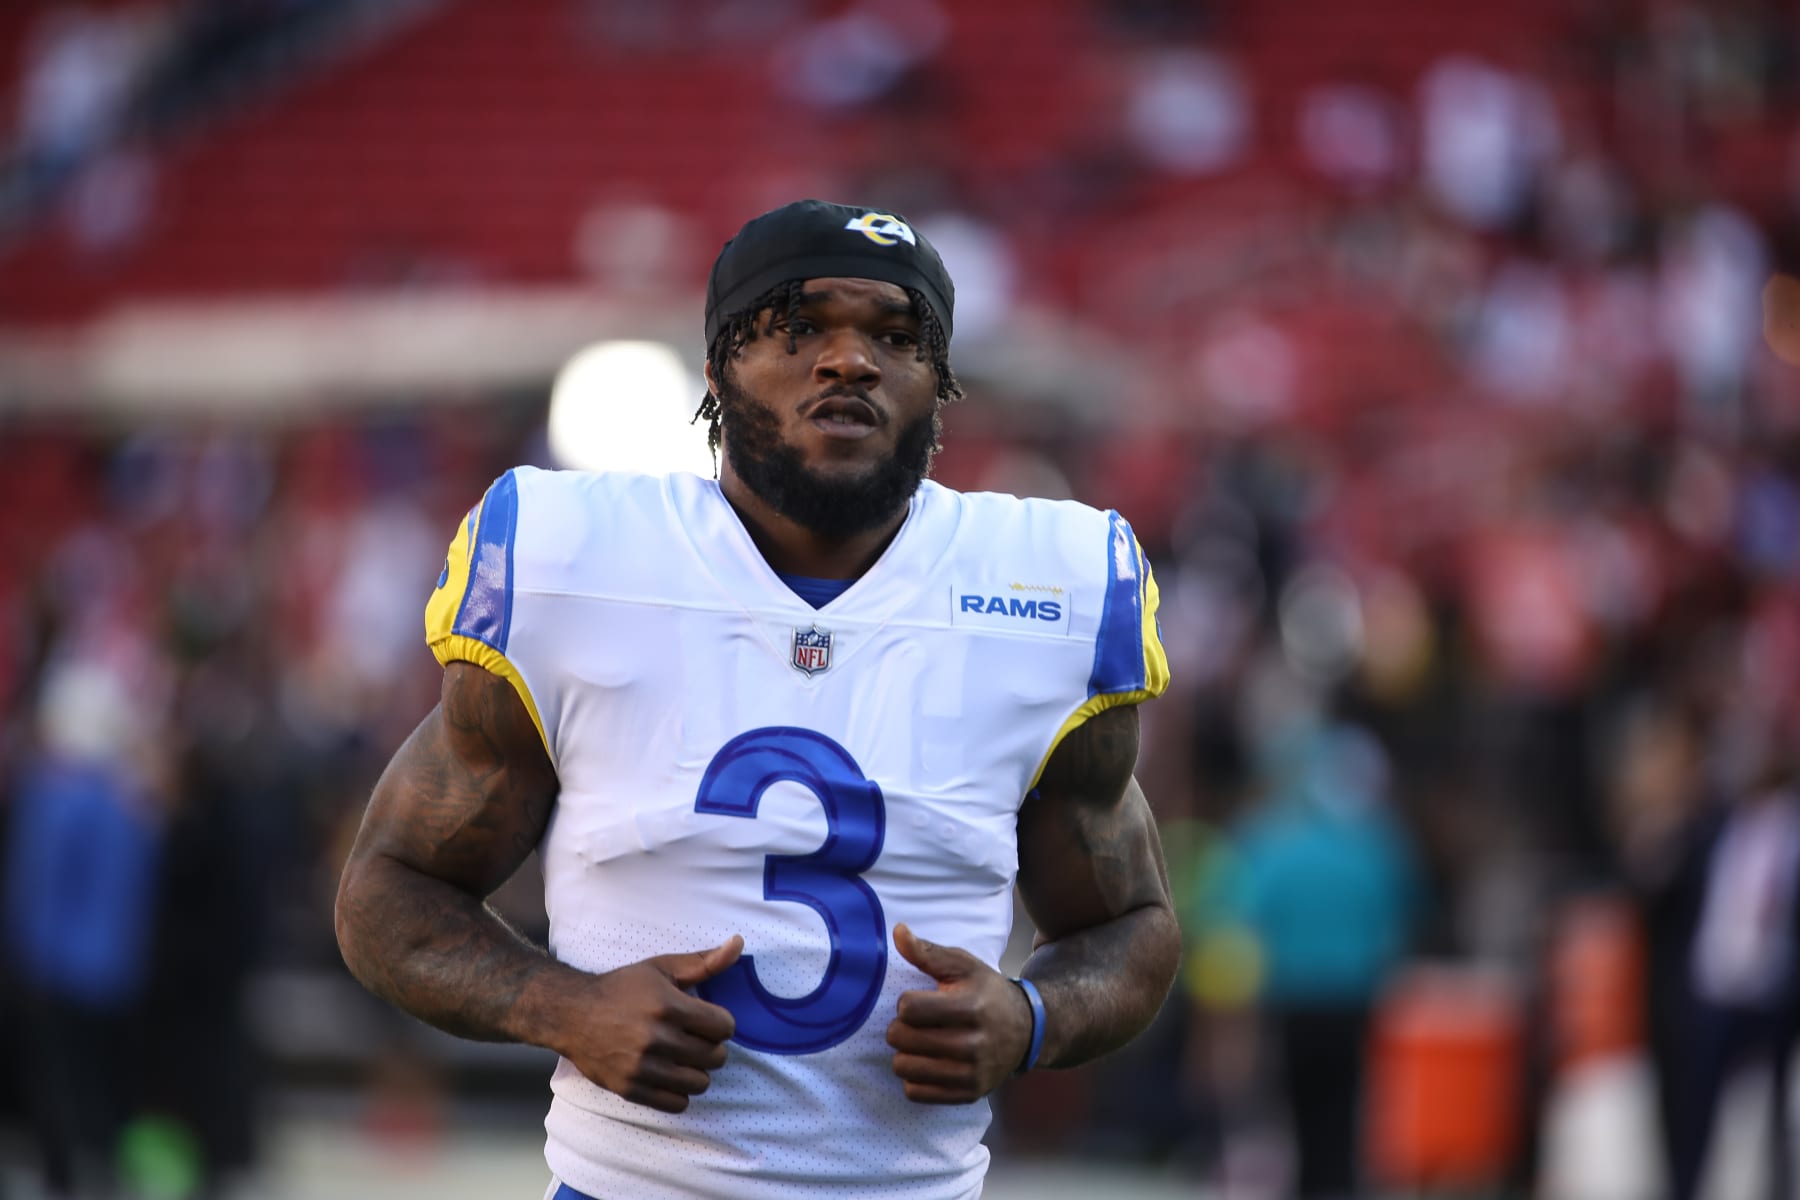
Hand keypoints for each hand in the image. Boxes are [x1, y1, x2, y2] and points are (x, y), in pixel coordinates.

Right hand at [554, 935, 742, 1112]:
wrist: (572, 1014)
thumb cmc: (622, 988)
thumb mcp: (662, 967)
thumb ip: (704, 961)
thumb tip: (738, 943)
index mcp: (667, 1006)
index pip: (724, 1027)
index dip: (722, 1023)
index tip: (709, 1020)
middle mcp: (656, 1038)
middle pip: (715, 1057)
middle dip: (712, 1047)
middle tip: (697, 1039)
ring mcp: (642, 1067)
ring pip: (700, 1083)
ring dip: (698, 1071)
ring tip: (684, 1057)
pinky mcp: (630, 1089)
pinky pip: (677, 1104)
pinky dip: (679, 1092)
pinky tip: (670, 1074)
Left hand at [886, 924, 1033, 1103]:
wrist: (1026, 1030)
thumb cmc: (987, 993)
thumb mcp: (963, 966)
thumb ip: (928, 952)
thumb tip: (897, 931)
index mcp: (970, 1006)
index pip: (909, 1008)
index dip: (906, 1002)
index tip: (921, 1001)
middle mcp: (973, 1044)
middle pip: (902, 1039)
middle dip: (900, 1027)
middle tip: (916, 1023)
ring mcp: (971, 1073)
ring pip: (904, 1068)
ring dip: (904, 1053)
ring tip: (919, 1043)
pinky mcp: (968, 1094)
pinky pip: (916, 1093)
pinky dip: (914, 1077)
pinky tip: (927, 1062)